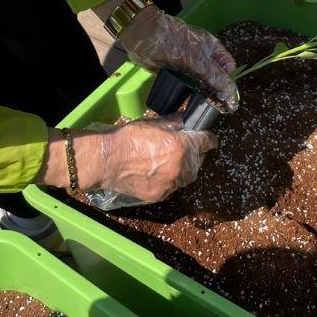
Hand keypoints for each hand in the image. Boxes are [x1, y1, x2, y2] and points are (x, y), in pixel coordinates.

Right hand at [45, 117, 215, 202]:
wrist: (108, 160)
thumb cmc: (130, 138)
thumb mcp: (155, 123)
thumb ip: (176, 122)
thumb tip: (187, 120)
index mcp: (182, 146)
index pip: (207, 142)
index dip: (208, 138)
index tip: (208, 138)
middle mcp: (181, 167)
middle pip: (199, 160)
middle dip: (195, 153)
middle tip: (184, 146)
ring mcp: (172, 184)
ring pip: (188, 175)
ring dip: (184, 167)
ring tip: (170, 159)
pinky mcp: (161, 195)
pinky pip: (173, 186)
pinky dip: (171, 179)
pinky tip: (159, 171)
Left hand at [117, 7, 238, 109]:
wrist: (143, 37)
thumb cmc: (172, 43)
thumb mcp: (195, 59)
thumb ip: (213, 75)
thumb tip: (229, 91)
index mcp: (212, 48)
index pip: (227, 67)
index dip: (228, 82)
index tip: (227, 100)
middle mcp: (203, 57)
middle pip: (216, 77)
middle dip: (217, 91)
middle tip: (218, 109)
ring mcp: (189, 65)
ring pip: (202, 83)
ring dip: (204, 94)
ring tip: (205, 110)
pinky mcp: (177, 73)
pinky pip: (188, 86)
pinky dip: (190, 94)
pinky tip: (191, 104)